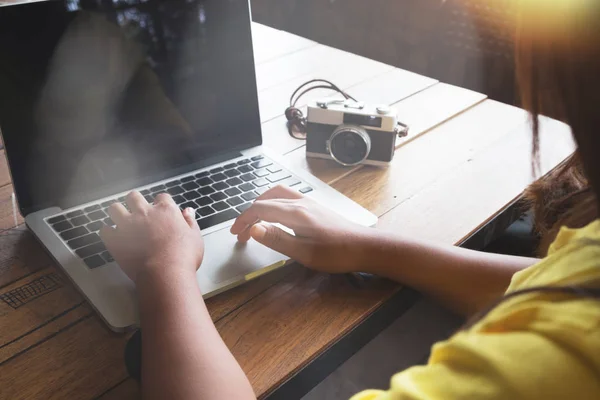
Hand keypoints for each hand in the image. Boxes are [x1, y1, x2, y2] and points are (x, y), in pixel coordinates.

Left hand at [100, 191, 203, 283]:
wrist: (165, 274)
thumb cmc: (183, 257)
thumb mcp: (195, 237)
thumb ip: (190, 222)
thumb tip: (188, 212)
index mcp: (166, 210)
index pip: (161, 197)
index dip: (161, 204)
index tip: (162, 211)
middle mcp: (145, 213)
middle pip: (134, 196)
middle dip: (135, 201)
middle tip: (137, 210)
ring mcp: (128, 225)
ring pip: (114, 208)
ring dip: (117, 212)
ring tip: (120, 219)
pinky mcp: (115, 240)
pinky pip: (104, 230)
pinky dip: (107, 232)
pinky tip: (112, 236)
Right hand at [230, 185, 372, 273]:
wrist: (364, 247)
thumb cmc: (337, 253)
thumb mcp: (303, 253)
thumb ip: (276, 239)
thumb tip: (254, 228)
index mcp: (296, 213)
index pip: (260, 209)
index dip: (244, 220)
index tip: (236, 233)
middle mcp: (301, 203)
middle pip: (266, 199)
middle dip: (250, 214)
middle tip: (242, 232)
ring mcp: (309, 203)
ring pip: (277, 195)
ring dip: (261, 205)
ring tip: (254, 221)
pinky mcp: (315, 207)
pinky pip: (287, 197)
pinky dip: (273, 204)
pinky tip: (275, 217)